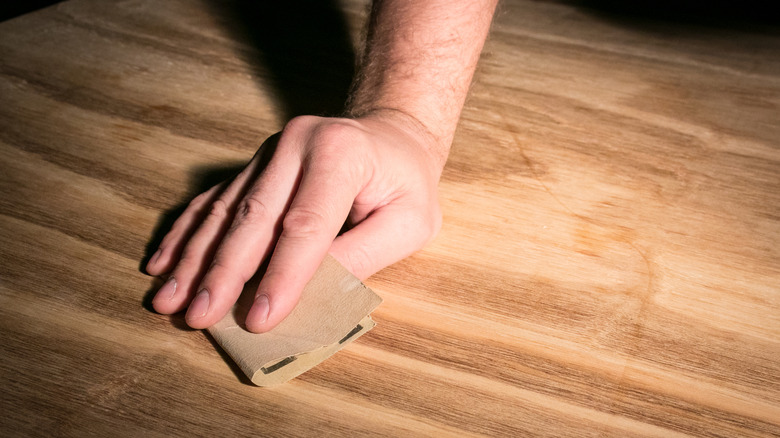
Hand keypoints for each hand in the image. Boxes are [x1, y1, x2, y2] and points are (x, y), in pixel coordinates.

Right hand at [146, 110, 443, 331]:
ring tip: (167, 298)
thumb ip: (363, 254)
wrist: (391, 132)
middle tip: (198, 316)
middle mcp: (297, 144)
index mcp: (340, 153)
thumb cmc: (406, 183)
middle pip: (253, 216)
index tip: (259, 319)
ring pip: (224, 210)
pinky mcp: (255, 164)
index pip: (306, 224)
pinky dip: (188, 234)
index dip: (282, 275)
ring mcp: (270, 151)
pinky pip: (214, 200)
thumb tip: (312, 294)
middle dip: (223, 272)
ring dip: (194, 258)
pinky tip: (163, 263)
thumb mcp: (411, 221)